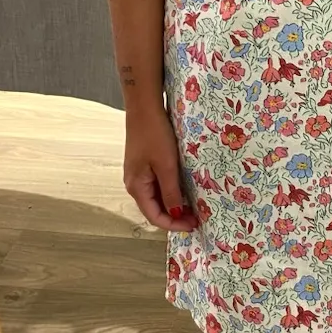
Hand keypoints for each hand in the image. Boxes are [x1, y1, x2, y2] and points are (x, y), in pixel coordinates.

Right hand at [124, 101, 199, 232]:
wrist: (144, 107)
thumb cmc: (154, 135)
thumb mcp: (166, 166)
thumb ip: (171, 191)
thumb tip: (175, 213)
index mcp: (137, 187)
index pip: (154, 217)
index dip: (174, 225)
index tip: (194, 225)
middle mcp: (134, 184)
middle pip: (154, 209)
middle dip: (175, 216)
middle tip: (197, 217)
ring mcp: (138, 174)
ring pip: (156, 198)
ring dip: (174, 204)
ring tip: (193, 206)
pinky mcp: (144, 165)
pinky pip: (157, 185)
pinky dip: (170, 192)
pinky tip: (184, 190)